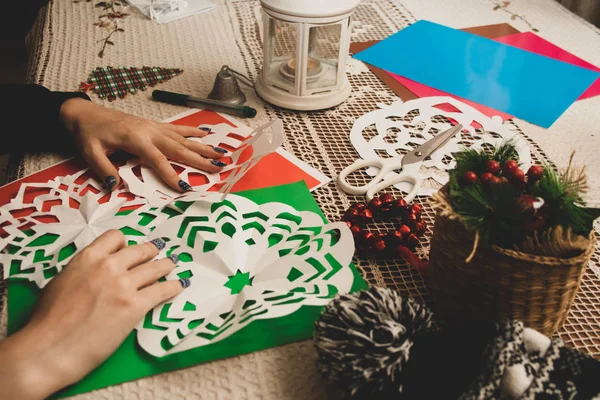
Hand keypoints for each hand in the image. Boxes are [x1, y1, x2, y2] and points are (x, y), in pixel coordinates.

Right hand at [0, 230, 185, 399]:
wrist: (49, 348)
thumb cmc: (47, 321)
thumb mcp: (61, 282)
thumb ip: (82, 271)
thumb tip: (92, 274)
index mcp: (88, 258)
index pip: (116, 237)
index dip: (125, 243)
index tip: (129, 249)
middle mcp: (108, 266)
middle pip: (141, 250)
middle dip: (152, 252)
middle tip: (158, 253)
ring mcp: (124, 284)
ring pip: (156, 267)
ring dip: (166, 266)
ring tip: (172, 265)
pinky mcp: (135, 305)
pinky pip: (163, 290)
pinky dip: (173, 287)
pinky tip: (179, 286)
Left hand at [59, 98, 227, 191]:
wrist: (86, 113)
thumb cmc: (88, 133)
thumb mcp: (91, 152)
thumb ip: (105, 170)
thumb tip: (116, 187)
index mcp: (136, 139)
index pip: (158, 160)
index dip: (171, 175)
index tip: (184, 187)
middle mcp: (150, 131)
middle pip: (179, 148)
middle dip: (200, 159)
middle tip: (218, 168)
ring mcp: (154, 127)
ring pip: (183, 139)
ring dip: (203, 147)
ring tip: (221, 154)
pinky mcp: (155, 125)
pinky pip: (178, 129)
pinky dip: (194, 132)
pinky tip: (207, 135)